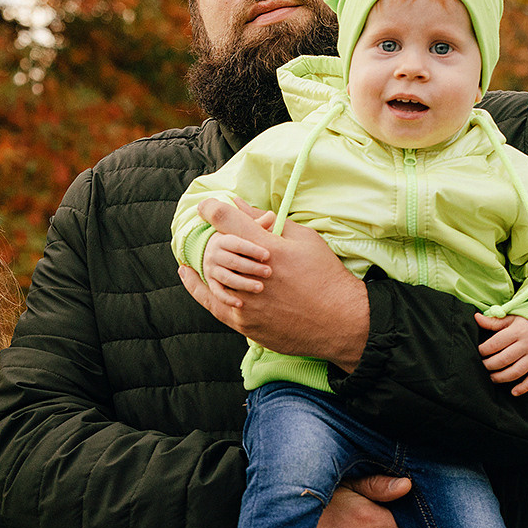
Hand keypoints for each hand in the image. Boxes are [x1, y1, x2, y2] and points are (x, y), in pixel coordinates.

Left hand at [179, 198, 370, 370]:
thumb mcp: (303, 239)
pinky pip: (212, 303)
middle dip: (212, 239)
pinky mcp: (243, 323)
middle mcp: (250, 276)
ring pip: (210, 277)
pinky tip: (188, 275)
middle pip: (215, 249)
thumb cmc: (324, 275)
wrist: (339, 320)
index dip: (211, 208)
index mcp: (266, 249)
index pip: (226, 219)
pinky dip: (198, 287)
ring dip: (205, 263)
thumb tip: (238, 203)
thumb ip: (268, 222)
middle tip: (211, 234)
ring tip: (197, 254)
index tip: (205, 207)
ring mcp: (245, 303)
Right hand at [200, 230, 273, 307]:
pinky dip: (228, 298)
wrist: (213, 253)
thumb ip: (257, 226)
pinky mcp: (212, 283)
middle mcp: (214, 254)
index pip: (237, 244)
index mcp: (223, 239)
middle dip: (251, 267)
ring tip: (260, 288)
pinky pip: (218, 292)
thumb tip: (272, 215)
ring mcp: (212, 269)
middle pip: (233, 261)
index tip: (268, 255)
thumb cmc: (237, 242)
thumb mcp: (245, 232)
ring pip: (227, 277)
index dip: (252, 249)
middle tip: (269, 272)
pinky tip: (240, 304)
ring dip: (243, 283)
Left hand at [475, 313, 527, 395]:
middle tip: (482, 366)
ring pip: (517, 371)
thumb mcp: (511, 318)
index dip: (483, 350)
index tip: (478, 352)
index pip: (496, 343)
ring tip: (491, 378)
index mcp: (518, 331)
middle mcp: (527, 344)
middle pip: (504, 359)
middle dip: (489, 365)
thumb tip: (476, 317)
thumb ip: (494, 321)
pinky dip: (524, 387)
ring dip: (502, 377)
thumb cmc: (527, 321)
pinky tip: (514, 392)